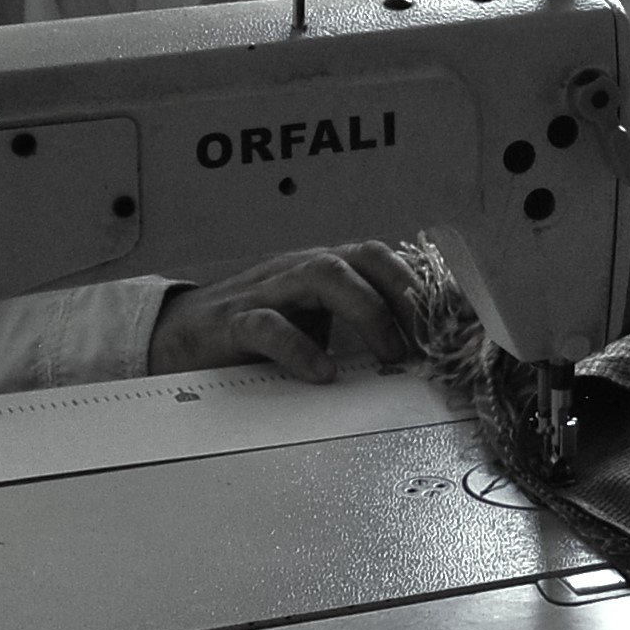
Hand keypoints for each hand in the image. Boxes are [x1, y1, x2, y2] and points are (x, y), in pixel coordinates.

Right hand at [144, 242, 426, 383]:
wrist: (181, 336)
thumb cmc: (257, 328)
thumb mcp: (313, 320)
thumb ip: (356, 324)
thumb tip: (419, 349)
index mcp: (322, 267)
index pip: (380, 257)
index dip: (417, 283)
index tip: (448, 320)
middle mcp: (299, 269)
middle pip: (360, 258)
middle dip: (402, 294)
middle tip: (426, 339)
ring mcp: (267, 291)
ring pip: (323, 276)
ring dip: (367, 312)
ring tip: (390, 353)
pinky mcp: (234, 323)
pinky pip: (269, 325)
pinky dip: (300, 348)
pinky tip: (322, 372)